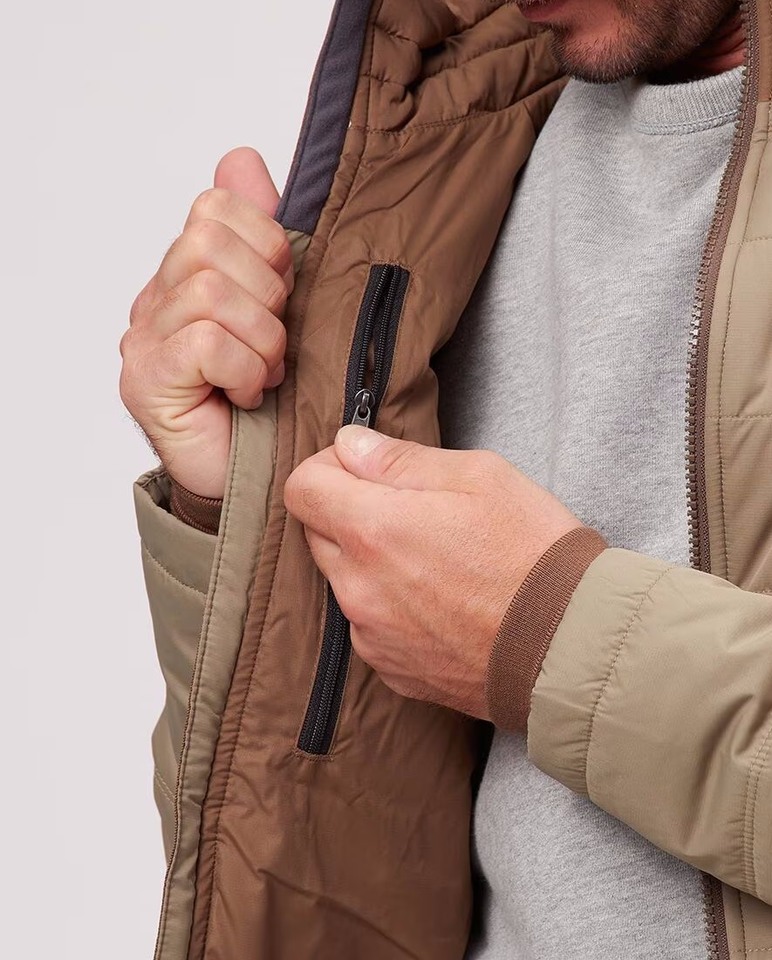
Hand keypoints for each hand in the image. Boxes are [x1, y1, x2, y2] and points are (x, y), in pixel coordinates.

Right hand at [120, 147, 291, 498]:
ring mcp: (144, 339)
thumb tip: (243, 158)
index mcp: (187, 272)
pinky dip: (244, 368)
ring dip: (261, 340)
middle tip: (275, 343)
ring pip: (210, 293)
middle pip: (208, 244)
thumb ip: (260, 233)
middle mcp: (156, 299)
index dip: (268, 244)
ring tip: (265, 374)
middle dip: (266, 295)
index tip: (283, 296)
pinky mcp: (147, 381)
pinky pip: (205, 341)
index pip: (215, 207)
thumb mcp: (280, 306)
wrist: (248, 475)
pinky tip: (247, 394)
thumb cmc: (268, 395)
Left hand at [284, 426, 579, 717]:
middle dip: (348, 512)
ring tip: (434, 560)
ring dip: (369, 562)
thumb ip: (401, 459)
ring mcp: (371, 634)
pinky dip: (389, 607)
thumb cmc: (533, 552)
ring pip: (343, 580)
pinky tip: (440, 603)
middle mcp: (358, 586)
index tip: (363, 469)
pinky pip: (368, 624)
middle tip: (409, 510)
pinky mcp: (390, 669)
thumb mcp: (480, 477)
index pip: (301, 487)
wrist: (570, 648)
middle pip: (317, 533)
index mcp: (373, 529)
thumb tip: (349, 445)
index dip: (327, 468)